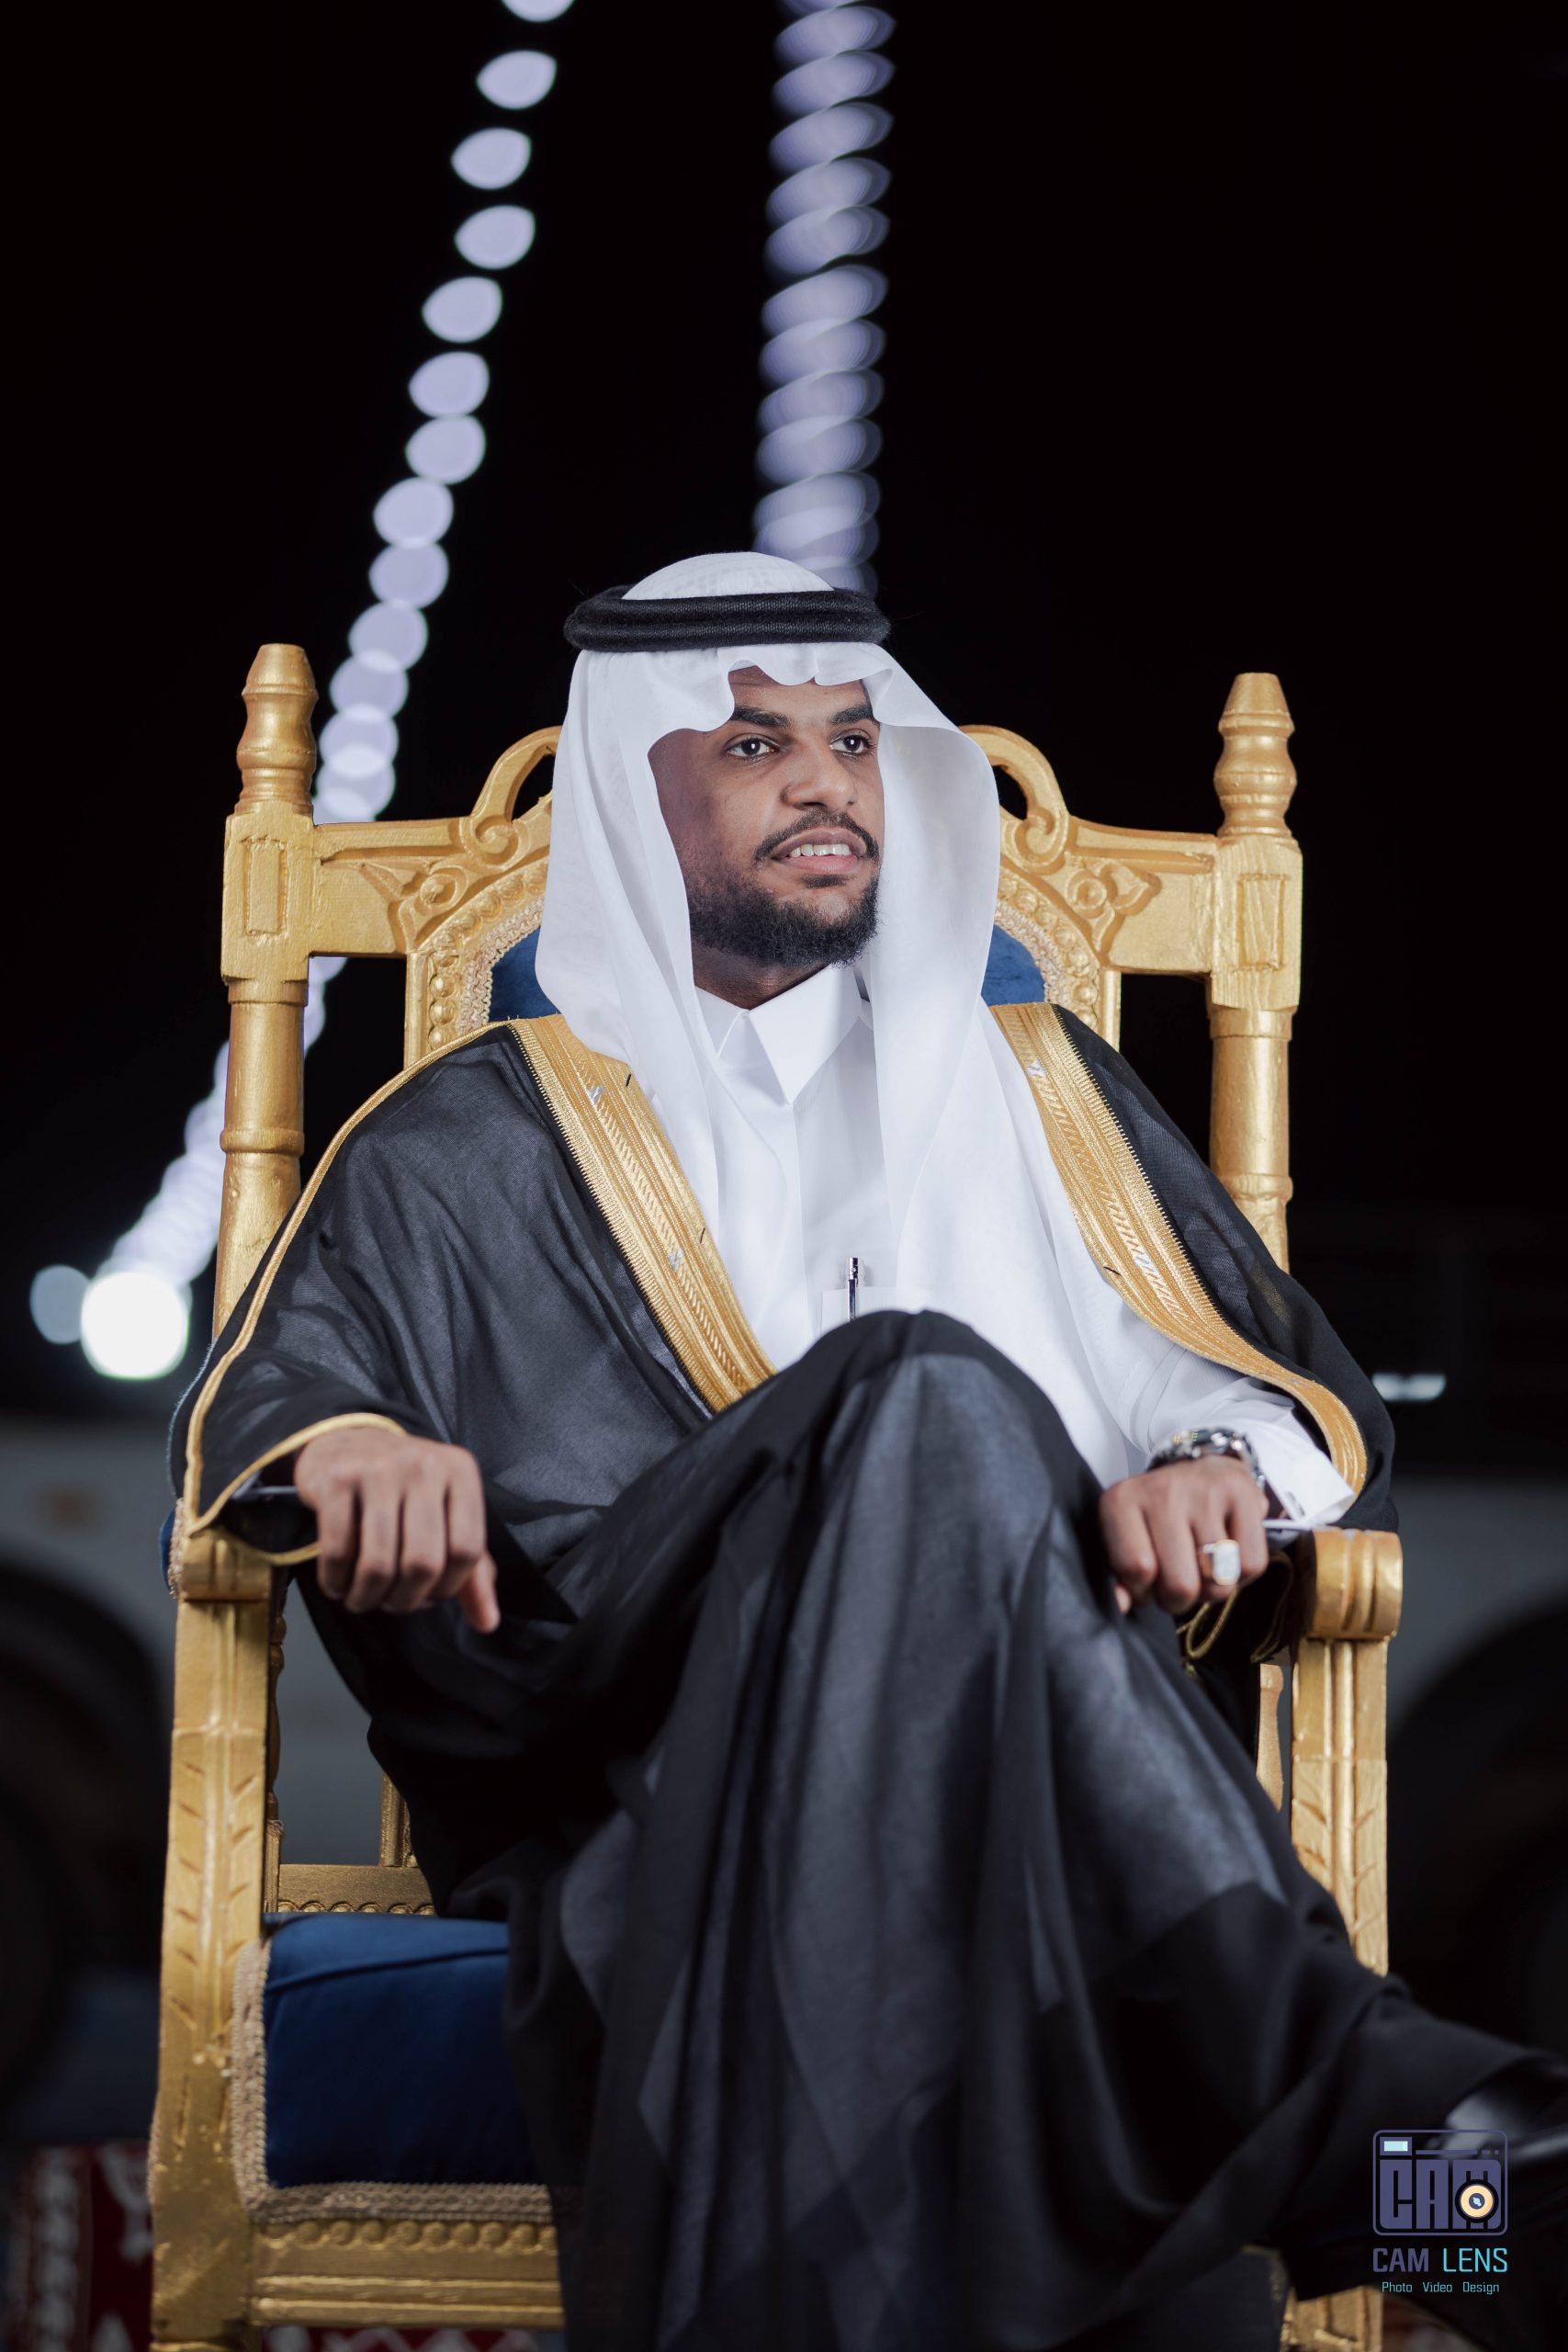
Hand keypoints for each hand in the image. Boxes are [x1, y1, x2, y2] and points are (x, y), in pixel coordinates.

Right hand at [292, 1428, 500, 1632]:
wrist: (347, 1443)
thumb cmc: (405, 1490)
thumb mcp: (447, 1516)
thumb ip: (473, 1569)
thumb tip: (487, 1622)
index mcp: (461, 1472)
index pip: (467, 1550)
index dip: (448, 1587)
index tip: (429, 1595)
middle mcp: (424, 1466)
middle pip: (423, 1563)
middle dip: (404, 1600)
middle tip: (391, 1602)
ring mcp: (379, 1470)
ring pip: (379, 1564)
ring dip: (367, 1597)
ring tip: (362, 1598)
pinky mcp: (337, 1480)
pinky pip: (338, 1552)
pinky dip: (335, 1582)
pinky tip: (337, 1584)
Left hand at [1099, 1455, 1270, 1616]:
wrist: (1199, 1467)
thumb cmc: (1159, 1515)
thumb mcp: (1127, 1539)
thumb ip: (1120, 1577)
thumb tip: (1122, 1604)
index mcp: (1121, 1501)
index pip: (1137, 1570)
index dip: (1145, 1592)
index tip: (1148, 1581)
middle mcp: (1162, 1492)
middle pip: (1180, 1584)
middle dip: (1180, 1599)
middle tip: (1178, 1580)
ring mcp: (1205, 1491)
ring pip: (1219, 1580)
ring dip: (1212, 1587)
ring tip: (1202, 1565)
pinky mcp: (1243, 1494)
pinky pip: (1252, 1565)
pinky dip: (1242, 1573)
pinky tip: (1227, 1553)